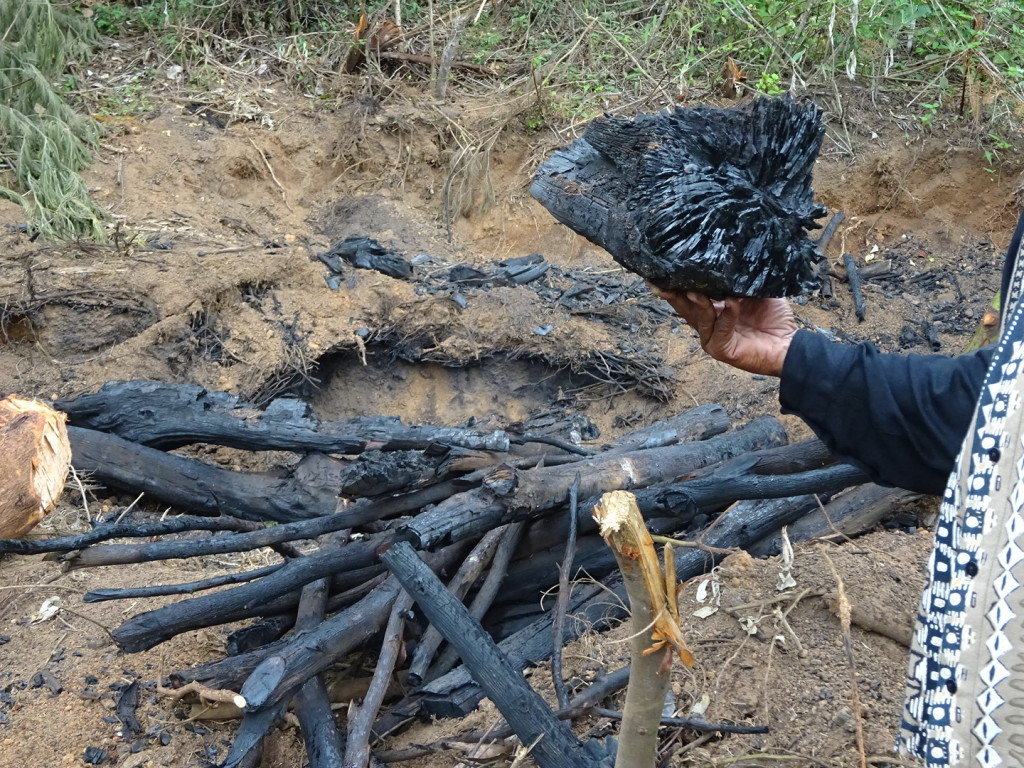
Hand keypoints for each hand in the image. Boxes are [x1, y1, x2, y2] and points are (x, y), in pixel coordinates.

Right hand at [652, 287, 796, 376]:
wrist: (789, 346)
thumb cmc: (774, 320)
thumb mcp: (755, 293)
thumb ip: (741, 282)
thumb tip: (729, 261)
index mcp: (713, 312)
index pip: (690, 298)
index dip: (677, 286)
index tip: (663, 273)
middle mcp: (709, 326)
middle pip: (685, 309)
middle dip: (673, 295)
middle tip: (661, 282)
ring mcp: (712, 339)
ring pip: (699, 319)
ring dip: (698, 303)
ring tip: (695, 289)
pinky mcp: (721, 349)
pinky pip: (720, 329)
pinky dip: (726, 315)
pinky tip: (731, 302)